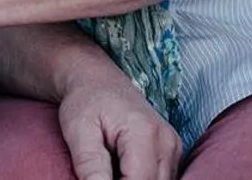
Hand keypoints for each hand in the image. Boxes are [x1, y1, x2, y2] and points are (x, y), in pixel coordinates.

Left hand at [57, 72, 181, 179]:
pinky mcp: (172, 152)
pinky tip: (123, 170)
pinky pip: (162, 179)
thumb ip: (90, 165)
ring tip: (111, 168)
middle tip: (102, 173)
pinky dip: (143, 179)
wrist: (97, 80)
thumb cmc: (85, 102)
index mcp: (144, 134)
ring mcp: (173, 147)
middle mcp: (167, 142)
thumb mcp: (78, 132)